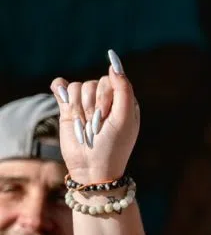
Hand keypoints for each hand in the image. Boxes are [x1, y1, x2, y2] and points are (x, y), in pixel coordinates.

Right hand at [50, 50, 138, 183]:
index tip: (108, 118)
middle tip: (97, 128)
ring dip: (80, 110)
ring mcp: (86, 103)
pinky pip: (61, 86)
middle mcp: (105, 100)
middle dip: (93, 107)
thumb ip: (123, 90)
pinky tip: (66, 107)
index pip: (110, 80)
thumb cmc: (113, 147)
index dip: (106, 99)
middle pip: (93, 84)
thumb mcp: (124, 120)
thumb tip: (114, 64)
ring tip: (87, 128)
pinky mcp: (68, 109)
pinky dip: (61, 93)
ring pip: (77, 87)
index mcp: (122, 101)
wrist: (92, 169)